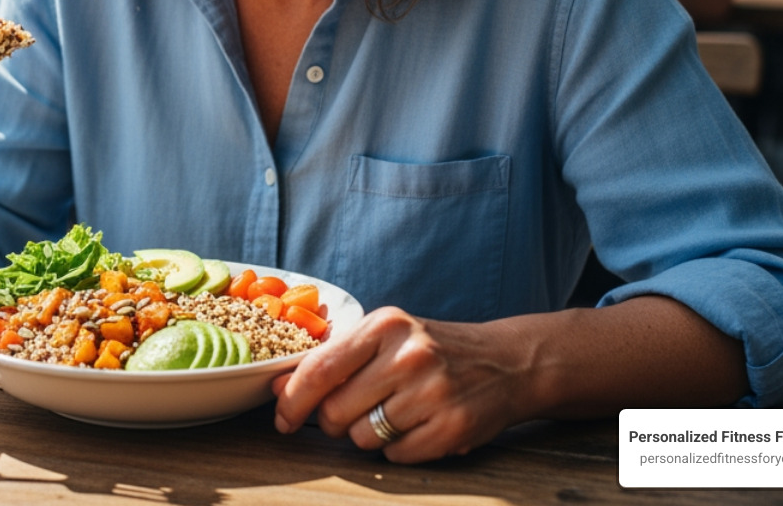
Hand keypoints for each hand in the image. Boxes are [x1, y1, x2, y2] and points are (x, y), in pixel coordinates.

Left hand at [271, 306, 533, 463]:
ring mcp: (433, 393)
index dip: (292, 400)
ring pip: (362, 438)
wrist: (505, 363)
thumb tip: (277, 388)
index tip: (281, 419)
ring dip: (367, 435)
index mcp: (386, 325)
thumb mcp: (387, 337)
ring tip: (394, 413)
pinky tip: (417, 426)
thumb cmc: (434, 350)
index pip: (320, 369)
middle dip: (333, 421)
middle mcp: (409, 356)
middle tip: (354, 411)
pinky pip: (394, 456)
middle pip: (335, 411)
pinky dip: (397, 448)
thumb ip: (335, 359)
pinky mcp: (451, 428)